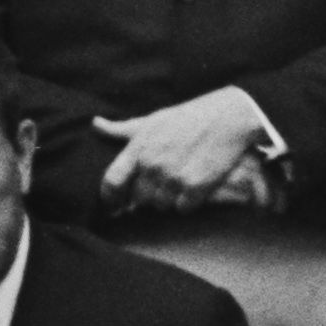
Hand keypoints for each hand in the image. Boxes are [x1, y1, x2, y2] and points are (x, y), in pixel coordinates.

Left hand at [103, 89, 281, 213]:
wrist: (230, 117)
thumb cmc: (189, 116)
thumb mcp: (154, 119)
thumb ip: (123, 129)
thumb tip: (95, 124)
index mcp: (139, 147)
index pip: (111, 182)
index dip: (110, 198)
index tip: (115, 204)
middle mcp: (153, 164)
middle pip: (138, 199)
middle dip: (146, 198)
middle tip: (160, 189)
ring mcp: (173, 177)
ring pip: (161, 206)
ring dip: (168, 200)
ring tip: (179, 185)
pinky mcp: (195, 187)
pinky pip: (183, 209)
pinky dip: (188, 203)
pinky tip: (195, 188)